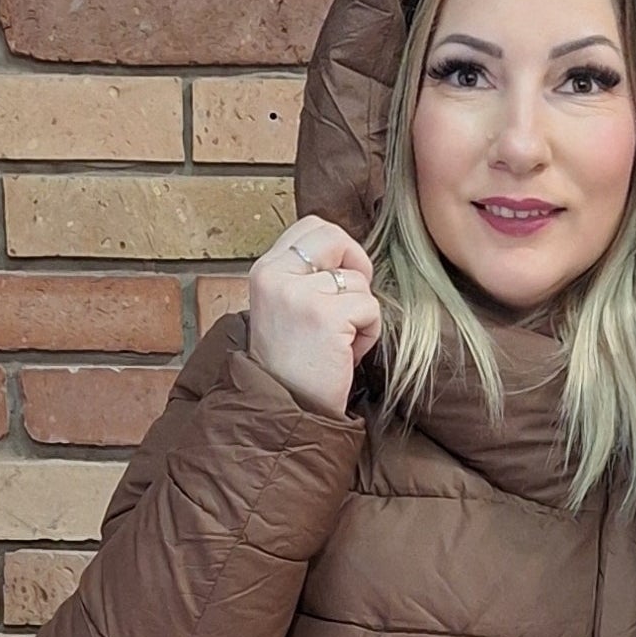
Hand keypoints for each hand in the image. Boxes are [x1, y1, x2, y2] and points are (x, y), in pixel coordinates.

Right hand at [246, 214, 382, 420]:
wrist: (285, 410)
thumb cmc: (294, 365)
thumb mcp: (286, 308)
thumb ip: (306, 277)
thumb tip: (346, 253)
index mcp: (266, 270)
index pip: (312, 226)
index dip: (338, 247)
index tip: (340, 276)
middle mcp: (277, 276)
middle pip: (335, 236)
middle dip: (356, 265)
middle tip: (352, 302)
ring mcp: (300, 295)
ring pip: (358, 280)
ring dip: (361, 314)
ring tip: (340, 342)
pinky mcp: (325, 317)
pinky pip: (369, 307)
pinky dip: (368, 333)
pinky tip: (346, 354)